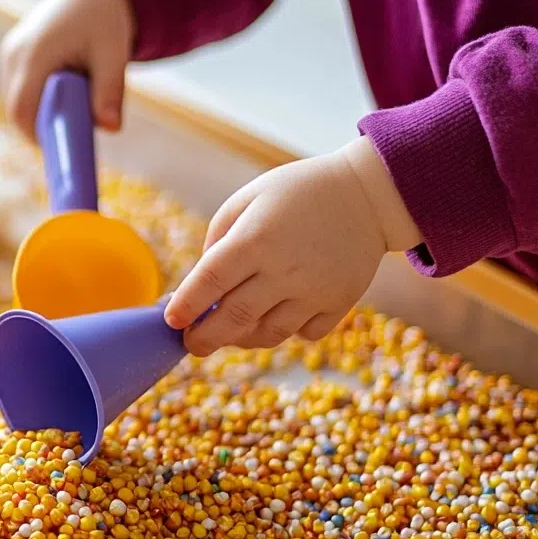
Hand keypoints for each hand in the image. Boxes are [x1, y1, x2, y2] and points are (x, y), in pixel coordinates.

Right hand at [0, 0, 134, 138]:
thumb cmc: (104, 17)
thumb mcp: (113, 54)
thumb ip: (110, 91)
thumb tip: (111, 129)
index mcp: (35, 54)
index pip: (22, 110)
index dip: (38, 136)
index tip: (64, 148)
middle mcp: (14, 54)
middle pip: (17, 110)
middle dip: (44, 126)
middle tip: (76, 130)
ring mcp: (9, 54)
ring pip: (18, 102)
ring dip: (42, 112)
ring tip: (75, 101)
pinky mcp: (13, 56)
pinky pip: (20, 90)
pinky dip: (40, 99)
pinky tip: (65, 91)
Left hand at [164, 136, 420, 355]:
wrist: (366, 194)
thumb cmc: (296, 194)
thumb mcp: (249, 199)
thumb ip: (219, 240)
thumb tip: (199, 287)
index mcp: (254, 238)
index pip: (208, 283)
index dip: (185, 306)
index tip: (172, 320)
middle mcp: (284, 269)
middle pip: (234, 319)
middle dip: (205, 338)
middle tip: (192, 344)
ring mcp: (314, 291)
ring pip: (267, 335)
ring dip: (242, 339)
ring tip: (230, 332)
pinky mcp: (339, 303)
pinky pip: (304, 333)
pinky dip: (287, 330)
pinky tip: (280, 312)